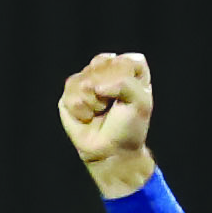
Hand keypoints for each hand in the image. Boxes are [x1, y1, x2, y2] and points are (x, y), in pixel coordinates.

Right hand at [58, 52, 157, 198]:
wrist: (109, 151)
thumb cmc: (128, 127)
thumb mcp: (141, 103)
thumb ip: (124, 83)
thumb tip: (93, 87)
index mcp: (128, 68)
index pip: (126, 61)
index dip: (126, 81)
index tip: (129, 99)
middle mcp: (106, 70)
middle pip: (103, 65)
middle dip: (108, 92)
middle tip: (111, 107)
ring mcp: (86, 80)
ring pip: (85, 80)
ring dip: (94, 102)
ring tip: (99, 113)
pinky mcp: (69, 93)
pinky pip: (71, 92)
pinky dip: (81, 110)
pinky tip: (87, 117)